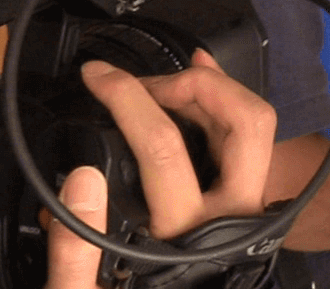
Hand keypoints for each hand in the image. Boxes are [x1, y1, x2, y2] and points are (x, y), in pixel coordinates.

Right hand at [44, 50, 277, 288]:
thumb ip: (76, 251)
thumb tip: (81, 180)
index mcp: (189, 230)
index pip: (164, 147)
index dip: (128, 99)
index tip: (97, 78)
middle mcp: (233, 212)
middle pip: (245, 120)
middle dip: (200, 84)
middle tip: (148, 81)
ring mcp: (248, 201)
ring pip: (253, 122)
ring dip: (213, 89)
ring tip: (164, 79)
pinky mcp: (247, 196)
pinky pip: (244, 135)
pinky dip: (220, 104)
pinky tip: (195, 83)